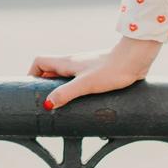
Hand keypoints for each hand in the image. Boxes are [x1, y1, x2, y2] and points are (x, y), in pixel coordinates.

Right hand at [29, 36, 161, 109]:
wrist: (136, 59)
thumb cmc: (112, 69)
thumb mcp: (85, 84)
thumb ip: (66, 93)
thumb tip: (47, 104)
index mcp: (66, 62)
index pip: (39, 62)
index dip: (31, 74)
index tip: (33, 91)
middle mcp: (74, 63)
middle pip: (51, 71)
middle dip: (46, 86)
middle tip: (47, 104)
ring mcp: (85, 68)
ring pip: (66, 77)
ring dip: (61, 90)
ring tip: (63, 108)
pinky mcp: (98, 74)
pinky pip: (80, 82)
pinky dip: (76, 91)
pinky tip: (83, 104)